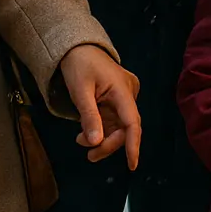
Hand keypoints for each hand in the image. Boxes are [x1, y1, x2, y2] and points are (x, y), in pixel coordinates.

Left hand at [59, 44, 141, 169]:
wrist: (77, 47)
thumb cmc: (79, 65)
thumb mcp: (80, 92)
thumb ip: (89, 117)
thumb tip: (95, 143)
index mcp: (122, 90)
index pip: (132, 122)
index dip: (133, 145)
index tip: (131, 164)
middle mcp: (128, 94)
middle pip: (125, 127)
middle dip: (108, 144)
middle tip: (89, 154)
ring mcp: (123, 96)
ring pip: (119, 126)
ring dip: (103, 138)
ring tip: (80, 141)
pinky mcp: (117, 99)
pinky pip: (113, 120)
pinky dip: (101, 129)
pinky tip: (86, 132)